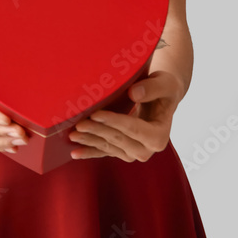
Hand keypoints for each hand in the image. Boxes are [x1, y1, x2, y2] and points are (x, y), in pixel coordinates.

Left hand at [68, 70, 185, 161]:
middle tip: (79, 124)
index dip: (115, 122)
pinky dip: (89, 152)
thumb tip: (134, 93)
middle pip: (119, 140)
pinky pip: (104, 153)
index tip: (96, 114)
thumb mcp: (164, 84)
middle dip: (98, 132)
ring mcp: (134, 152)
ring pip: (109, 147)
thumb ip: (152, 88)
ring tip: (73, 135)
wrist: (161, 98)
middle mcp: (148, 149)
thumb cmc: (163, 90)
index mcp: (160, 135)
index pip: (134, 129)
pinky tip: (75, 153)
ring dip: (90, 141)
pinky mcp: (122, 151)